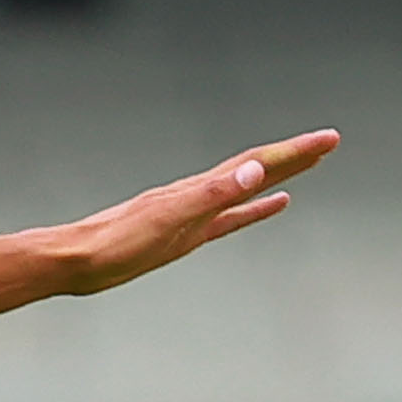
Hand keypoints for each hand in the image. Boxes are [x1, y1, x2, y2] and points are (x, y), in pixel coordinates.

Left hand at [49, 129, 339, 295]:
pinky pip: (229, 218)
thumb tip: (254, 173)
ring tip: (308, 166)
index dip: (294, 152)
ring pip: (245, 189)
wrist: (72, 261)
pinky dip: (254, 208)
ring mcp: (191, 214)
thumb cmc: (113, 245)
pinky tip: (270, 205)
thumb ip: (210, 197)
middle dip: (293, 157)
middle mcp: (197, 196)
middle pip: (255, 170)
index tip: (328, 140)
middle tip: (330, 143)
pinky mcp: (182, 235)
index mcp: (197, 191)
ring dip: (278, 176)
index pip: (255, 164)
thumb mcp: (167, 221)